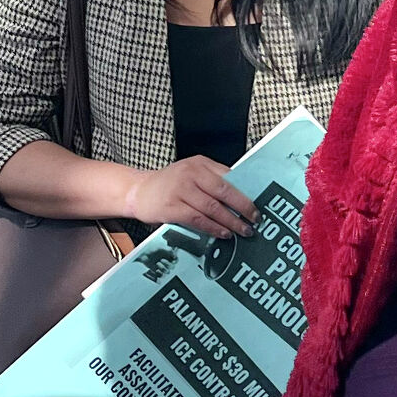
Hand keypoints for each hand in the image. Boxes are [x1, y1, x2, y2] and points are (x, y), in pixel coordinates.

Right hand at [122, 156, 256, 238]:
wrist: (138, 191)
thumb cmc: (169, 185)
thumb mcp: (191, 174)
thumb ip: (212, 181)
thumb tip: (242, 197)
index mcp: (200, 163)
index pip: (229, 177)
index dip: (245, 192)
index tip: (258, 204)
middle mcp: (191, 173)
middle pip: (224, 191)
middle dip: (243, 207)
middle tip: (255, 219)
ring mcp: (180, 190)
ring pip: (213, 208)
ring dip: (231, 221)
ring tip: (243, 230)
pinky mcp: (172, 207)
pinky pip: (198, 219)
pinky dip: (213, 228)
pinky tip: (223, 233)